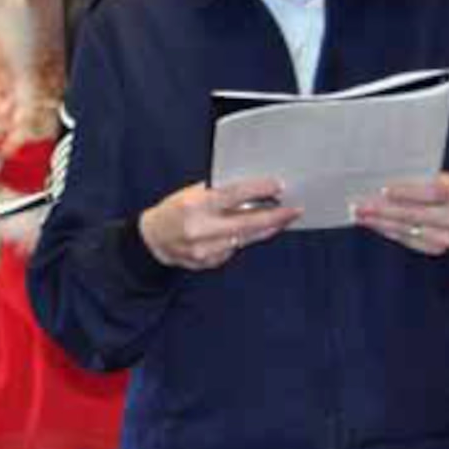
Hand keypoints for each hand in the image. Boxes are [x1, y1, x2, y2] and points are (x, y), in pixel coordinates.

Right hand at [137, 178, 300, 271]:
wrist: (153, 240)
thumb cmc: (174, 210)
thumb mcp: (190, 194)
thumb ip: (217, 193)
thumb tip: (252, 190)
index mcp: (194, 205)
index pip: (232, 195)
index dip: (258, 190)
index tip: (278, 186)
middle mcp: (200, 230)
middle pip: (247, 223)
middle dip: (275, 216)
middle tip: (295, 210)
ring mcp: (205, 250)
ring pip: (246, 239)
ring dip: (267, 228)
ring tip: (283, 219)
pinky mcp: (210, 263)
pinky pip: (236, 249)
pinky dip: (246, 239)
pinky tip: (254, 231)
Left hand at [353, 172, 448, 255]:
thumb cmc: (447, 188)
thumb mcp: (440, 178)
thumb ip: (418, 180)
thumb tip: (380, 184)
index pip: (430, 193)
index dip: (406, 192)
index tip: (382, 190)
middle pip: (413, 215)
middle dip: (382, 210)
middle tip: (358, 206)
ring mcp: (448, 238)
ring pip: (406, 229)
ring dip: (379, 223)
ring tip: (359, 216)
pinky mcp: (438, 250)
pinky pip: (407, 241)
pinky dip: (389, 232)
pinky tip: (374, 225)